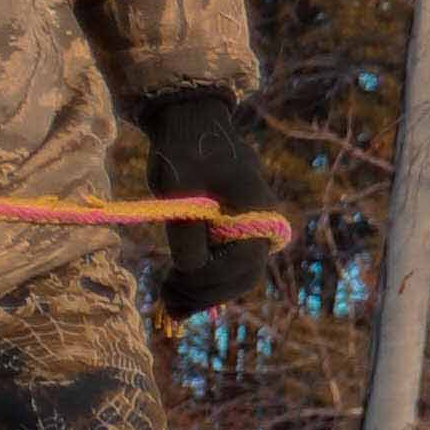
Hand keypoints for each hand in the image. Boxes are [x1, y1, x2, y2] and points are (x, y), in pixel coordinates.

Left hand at [141, 91, 280, 317]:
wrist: (189, 121)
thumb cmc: (184, 150)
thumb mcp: (179, 189)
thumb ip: (187, 232)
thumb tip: (191, 272)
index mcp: (256, 214)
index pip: (239, 267)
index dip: (206, 285)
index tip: (171, 288)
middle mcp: (260, 225)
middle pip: (241, 278)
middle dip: (205, 296)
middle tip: (169, 308)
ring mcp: (249, 228)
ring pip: (235, 276)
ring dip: (204, 293)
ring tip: (169, 304)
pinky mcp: (233, 230)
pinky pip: (226, 263)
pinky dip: (205, 280)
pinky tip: (177, 290)